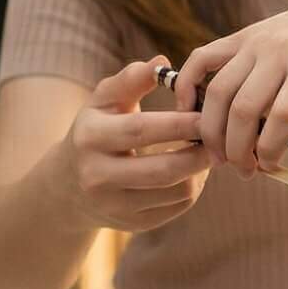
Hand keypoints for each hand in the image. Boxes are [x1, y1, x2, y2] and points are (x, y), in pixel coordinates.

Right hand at [51, 58, 210, 230]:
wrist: (67, 187)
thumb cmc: (96, 130)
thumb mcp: (104, 101)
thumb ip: (132, 79)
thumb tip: (162, 63)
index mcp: (90, 138)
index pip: (141, 130)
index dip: (179, 122)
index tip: (208, 112)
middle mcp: (97, 176)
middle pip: (162, 169)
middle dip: (199, 152)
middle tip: (221, 135)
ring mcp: (114, 206)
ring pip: (175, 192)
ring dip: (200, 171)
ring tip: (209, 149)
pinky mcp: (132, 225)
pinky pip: (176, 208)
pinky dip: (193, 188)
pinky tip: (194, 170)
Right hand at [172, 0, 287, 175]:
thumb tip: (264, 152)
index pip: (283, 117)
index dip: (271, 150)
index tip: (269, 167)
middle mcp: (279, 51)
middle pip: (244, 108)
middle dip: (238, 149)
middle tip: (243, 170)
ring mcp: (255, 41)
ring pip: (218, 90)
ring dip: (212, 130)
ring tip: (220, 156)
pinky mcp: (240, 36)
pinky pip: (202, 58)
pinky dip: (186, 84)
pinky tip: (187, 111)